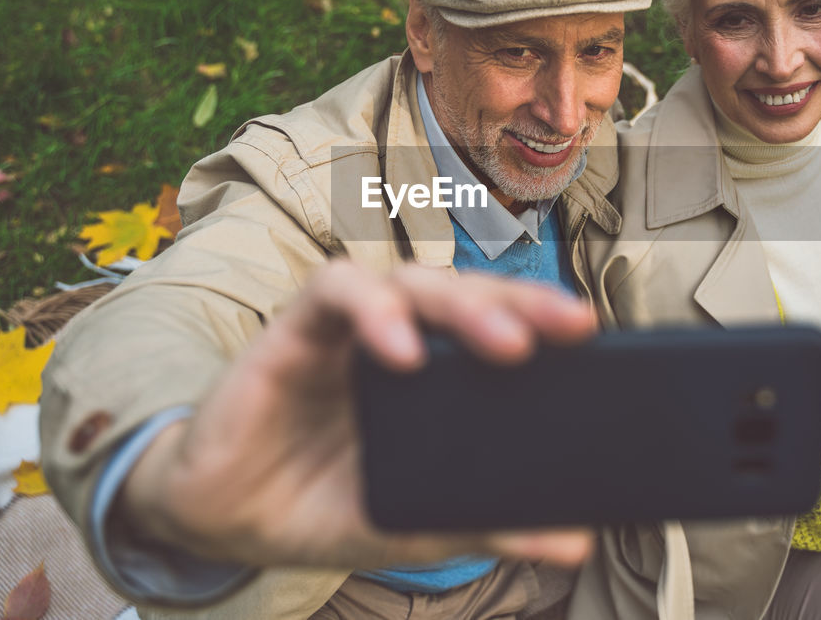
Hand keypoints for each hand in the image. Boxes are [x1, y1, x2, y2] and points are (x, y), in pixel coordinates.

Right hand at [117, 260, 597, 569]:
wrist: (224, 520)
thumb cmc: (321, 504)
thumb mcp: (413, 523)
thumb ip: (487, 522)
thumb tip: (575, 540)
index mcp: (434, 374)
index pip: (499, 326)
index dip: (546, 323)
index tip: (596, 339)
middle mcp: (397, 338)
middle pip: (467, 294)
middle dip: (521, 303)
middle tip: (572, 327)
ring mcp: (347, 328)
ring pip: (413, 281)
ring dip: (462, 306)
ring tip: (505, 344)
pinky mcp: (295, 327)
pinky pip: (337, 291)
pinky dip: (373, 313)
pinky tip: (399, 351)